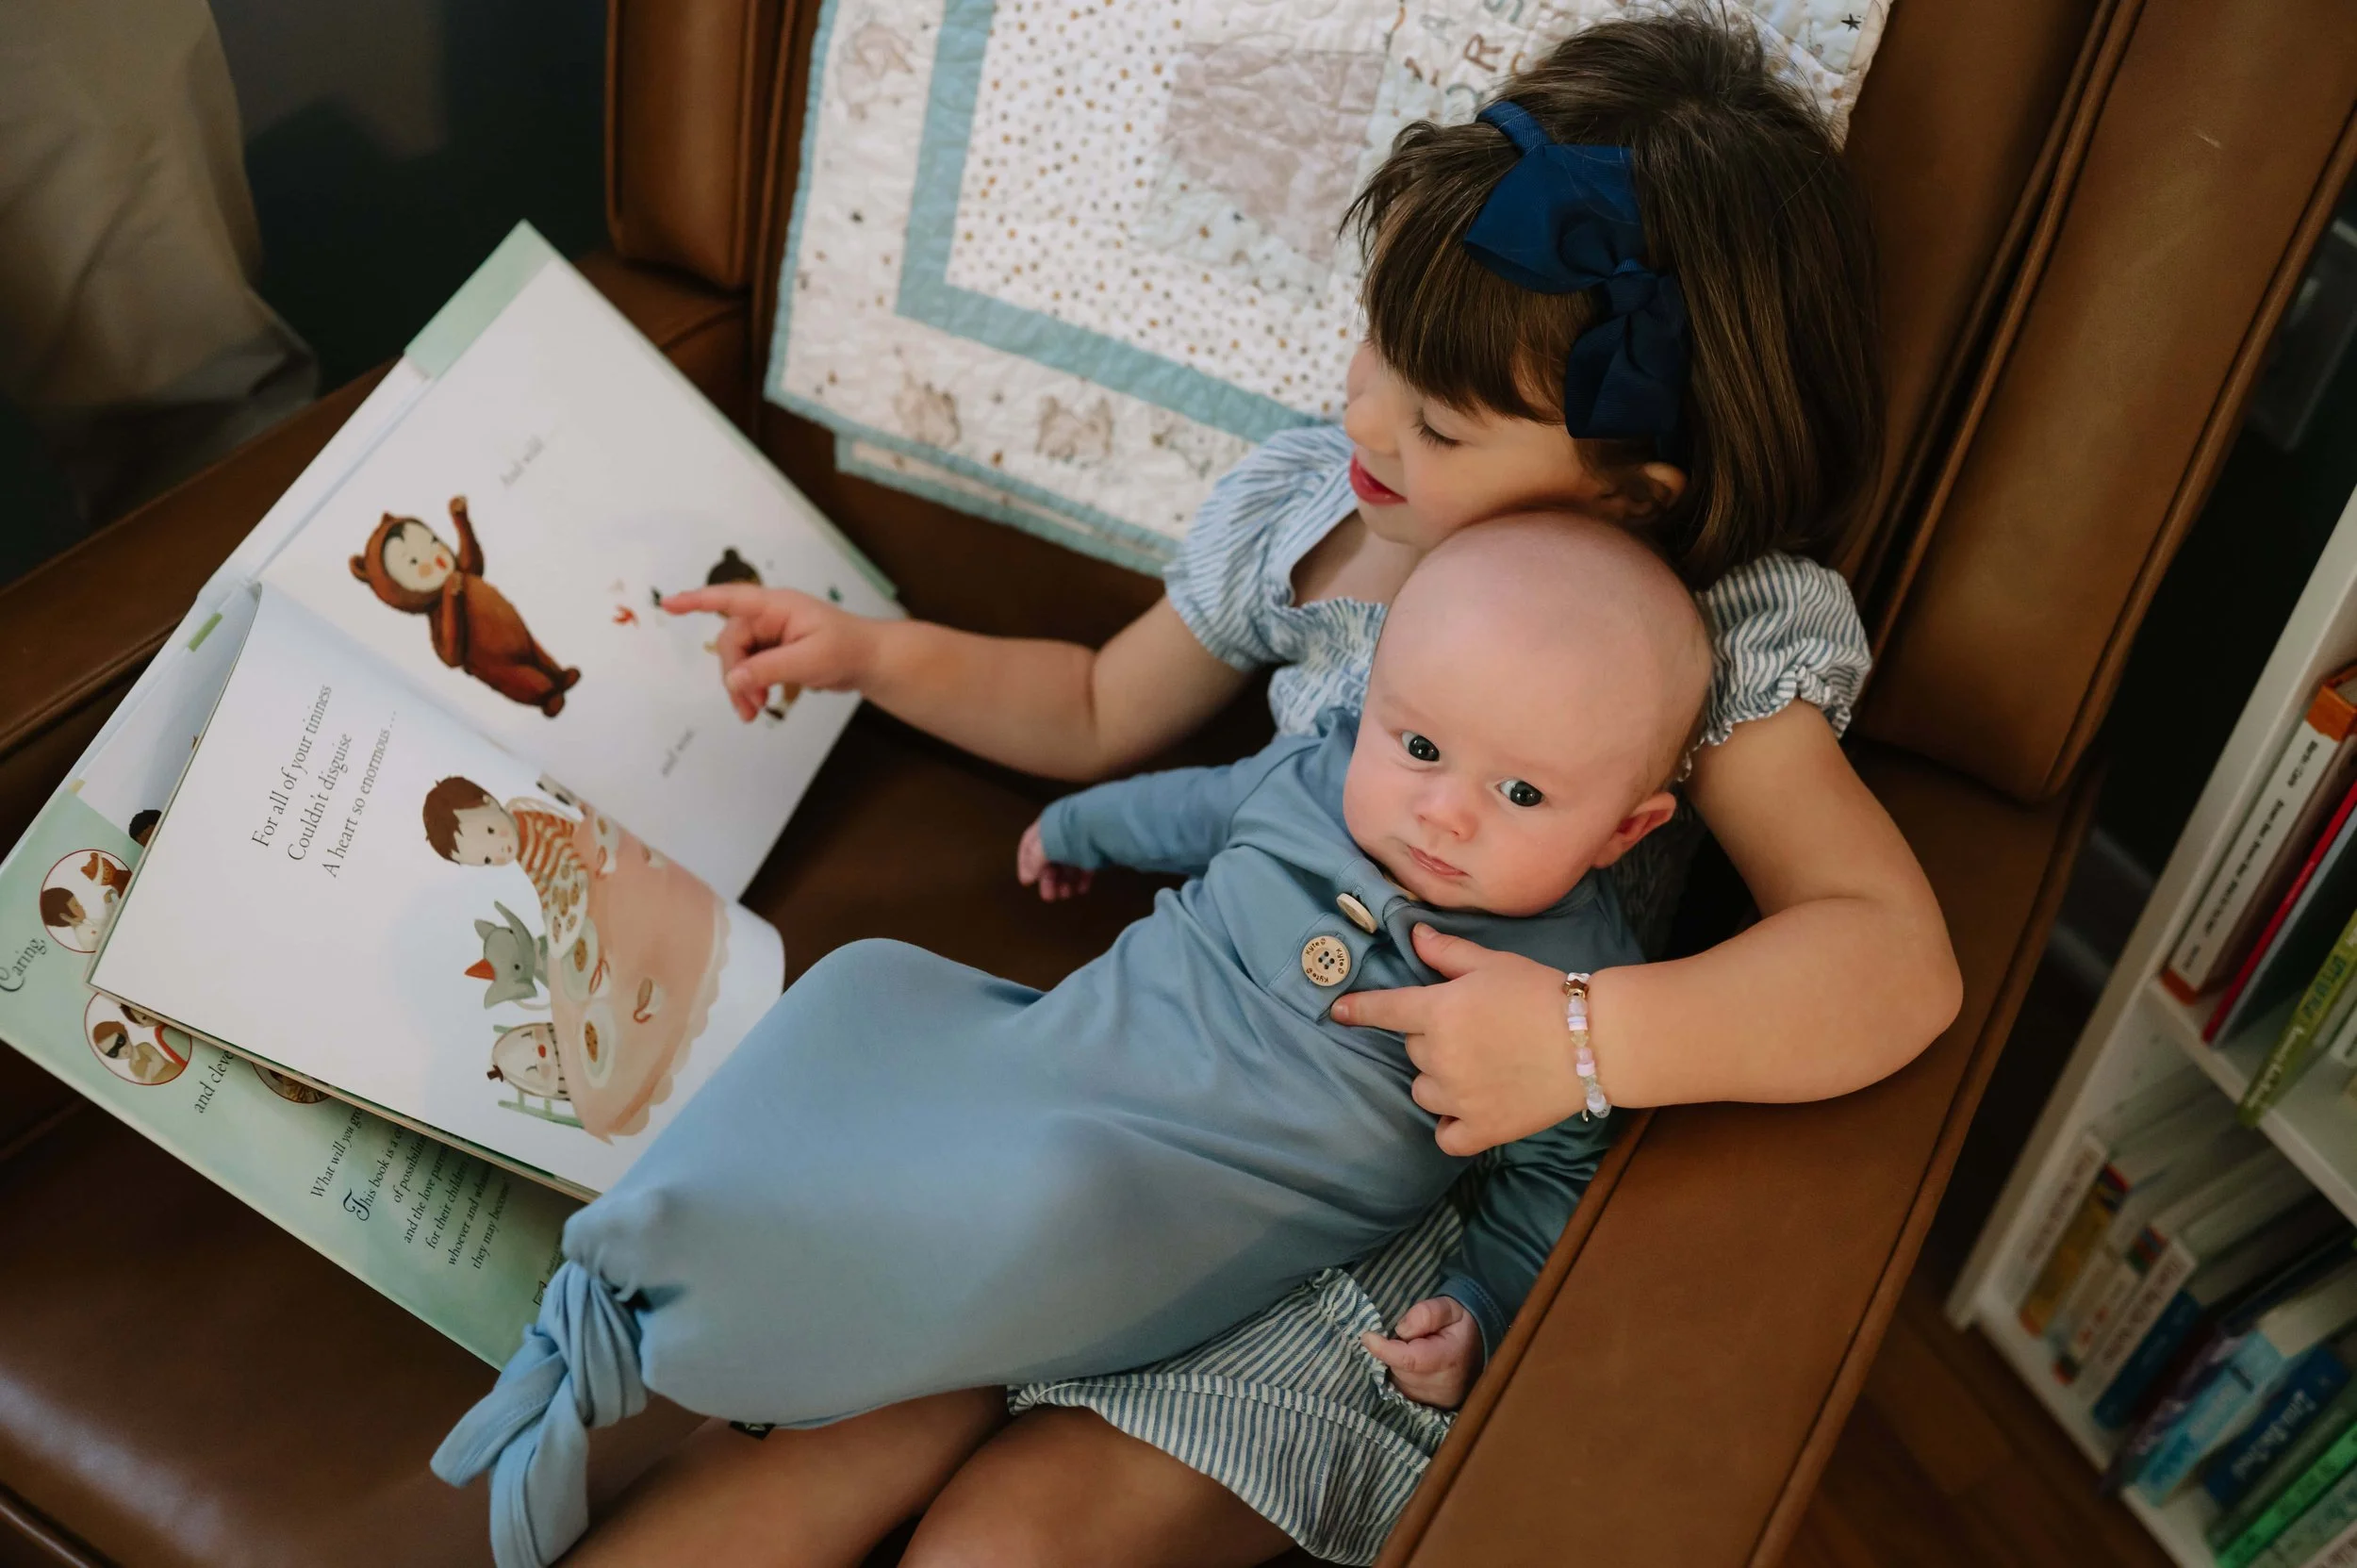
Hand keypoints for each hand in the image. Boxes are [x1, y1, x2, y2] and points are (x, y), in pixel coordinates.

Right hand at [662, 584, 879, 721]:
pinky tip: (757, 707)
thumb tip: (733, 679)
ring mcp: (771, 635)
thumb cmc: (848, 650)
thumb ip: (769, 669)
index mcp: (777, 606)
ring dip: (741, 686)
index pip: (729, 599)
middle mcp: (769, 617)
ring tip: (754, 712)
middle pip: (731, 643)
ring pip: (738, 660)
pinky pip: (750, 669)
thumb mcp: (809, 661)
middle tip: (751, 704)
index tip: (668, 604)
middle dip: (735, 675)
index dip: (697, 601)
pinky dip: (750, 688)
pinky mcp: (775, 653)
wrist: (870, 662)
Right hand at [1016, 819, 1093, 901]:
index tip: (1027, 883)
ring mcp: (1080, 838)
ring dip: (1065, 881)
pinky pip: (1086, 864)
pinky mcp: (1097, 847)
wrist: (1103, 825)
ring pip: (1068, 863)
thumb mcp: (1044, 848)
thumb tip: (1028, 878)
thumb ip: (1034, 863)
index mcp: (1045, 825)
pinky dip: (1081, 878)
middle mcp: (1061, 830)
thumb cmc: (1068, 835)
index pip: (1029, 844)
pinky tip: (1081, 890)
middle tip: (1049, 897)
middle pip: (1050, 857)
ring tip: (1066, 895)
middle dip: (1048, 879)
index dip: (1026, 864)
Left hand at [1329, 925, 1588, 1155]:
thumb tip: (1414, 936)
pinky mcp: (1483, 1128)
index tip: (1336, 1012)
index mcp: (1439, 1011)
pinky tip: (1467, 1111)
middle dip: (1431, 1040)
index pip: (1384, 1010)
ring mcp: (1459, 1097)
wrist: (1592, 1039)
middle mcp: (1440, 1056)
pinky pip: (1445, 1136)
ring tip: (1476, 1068)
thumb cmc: (1541, 993)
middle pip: (1412, 1050)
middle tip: (1472, 1031)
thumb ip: (1448, 954)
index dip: (1358, 1010)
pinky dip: (1451, 1125)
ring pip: (1423, 1091)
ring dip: (1438, 1081)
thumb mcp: (1493, 963)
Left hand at [1361, 1296, 1481, 1408]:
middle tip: (1410, 1336)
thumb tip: (1401, 1330)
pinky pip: (1401, 1389)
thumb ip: (1426, 1313)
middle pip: (1400, 1368)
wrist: (1479, 1350)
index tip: (1367, 1337)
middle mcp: (1443, 1386)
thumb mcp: (1450, 1308)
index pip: (1411, 1360)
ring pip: (1398, 1380)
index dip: (1385, 1349)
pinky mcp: (1427, 1406)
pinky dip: (1400, 1374)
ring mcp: (1435, 1400)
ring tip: (1416, 1349)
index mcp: (1450, 1358)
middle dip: (1394, 1350)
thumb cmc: (1461, 1326)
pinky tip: (1412, 1364)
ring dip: (1397, 1363)